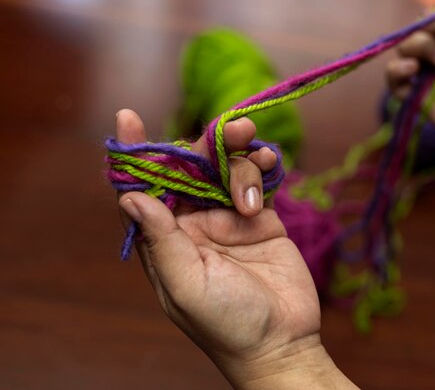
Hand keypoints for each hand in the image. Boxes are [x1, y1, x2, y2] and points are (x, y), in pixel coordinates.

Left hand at [114, 109, 355, 388]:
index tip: (128, 118)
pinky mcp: (262, 217)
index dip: (136, 154)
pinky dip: (263, 165)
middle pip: (192, 168)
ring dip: (242, 158)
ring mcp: (229, 217)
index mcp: (167, 239)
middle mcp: (195, 223)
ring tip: (262, 161)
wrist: (282, 340)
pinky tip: (271, 164)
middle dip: (208, 144)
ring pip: (227, 168)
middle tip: (236, 129)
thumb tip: (129, 196)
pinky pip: (258, 179)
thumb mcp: (188, 285)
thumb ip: (162, 240)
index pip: (144, 188)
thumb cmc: (228, 323)